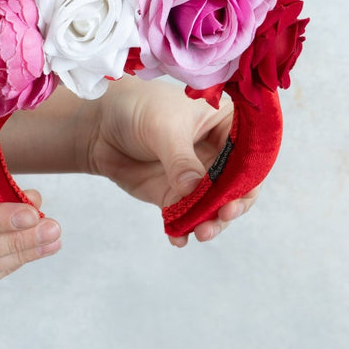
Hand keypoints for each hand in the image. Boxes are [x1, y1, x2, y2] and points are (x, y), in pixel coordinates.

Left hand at [85, 76, 259, 246]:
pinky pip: (186, 217)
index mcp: (226, 125)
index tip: (238, 196)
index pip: (249, 153)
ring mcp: (197, 177)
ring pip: (214, 206)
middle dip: (231, 205)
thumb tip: (194, 188)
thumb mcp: (162, 127)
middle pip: (236, 186)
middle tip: (222, 216)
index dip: (249, 177)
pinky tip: (178, 239)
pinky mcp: (175, 195)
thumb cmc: (138, 108)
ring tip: (200, 233)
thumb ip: (180, 159)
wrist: (99, 124)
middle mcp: (218, 153)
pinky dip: (184, 230)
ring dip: (210, 222)